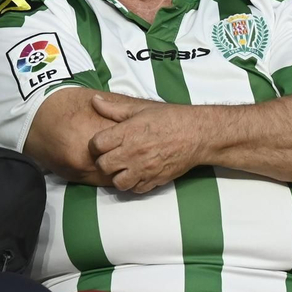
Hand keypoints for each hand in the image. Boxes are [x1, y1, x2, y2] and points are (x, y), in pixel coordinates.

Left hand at [88, 94, 203, 193]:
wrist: (197, 134)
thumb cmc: (170, 118)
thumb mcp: (140, 109)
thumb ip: (114, 108)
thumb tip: (94, 101)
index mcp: (128, 132)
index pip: (96, 145)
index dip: (95, 145)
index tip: (101, 143)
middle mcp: (133, 152)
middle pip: (103, 166)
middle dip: (104, 161)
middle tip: (111, 156)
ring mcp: (144, 169)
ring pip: (118, 183)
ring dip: (118, 176)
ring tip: (123, 167)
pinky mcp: (155, 180)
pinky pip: (135, 190)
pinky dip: (134, 184)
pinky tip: (137, 173)